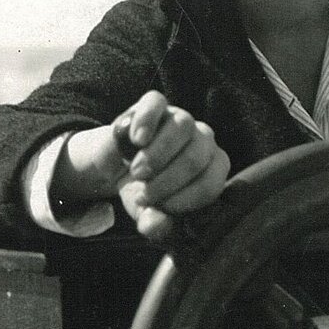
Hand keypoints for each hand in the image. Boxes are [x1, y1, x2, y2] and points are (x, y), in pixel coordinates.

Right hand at [53, 92, 229, 241]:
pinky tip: (136, 140)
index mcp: (212, 168)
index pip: (211, 184)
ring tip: (137, 174)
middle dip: (167, 181)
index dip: (183, 200)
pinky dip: (146, 121)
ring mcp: (181, 118)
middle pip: (197, 157)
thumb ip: (156, 224)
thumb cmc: (143, 189)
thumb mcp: (148, 213)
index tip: (158, 208)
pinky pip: (156, 104)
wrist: (116, 165)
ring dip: (158, 155)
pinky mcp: (156, 103)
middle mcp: (203, 140)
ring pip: (183, 128)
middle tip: (143, 195)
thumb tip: (156, 225)